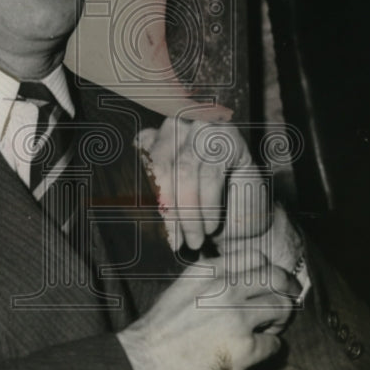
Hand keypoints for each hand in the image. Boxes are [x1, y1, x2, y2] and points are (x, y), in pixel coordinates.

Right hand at [117, 251, 300, 369]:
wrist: (144, 363)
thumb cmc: (158, 331)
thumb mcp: (181, 289)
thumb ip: (211, 280)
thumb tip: (241, 283)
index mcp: (208, 270)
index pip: (256, 258)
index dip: (270, 271)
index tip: (272, 283)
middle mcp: (226, 287)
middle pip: (276, 278)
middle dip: (286, 291)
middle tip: (285, 303)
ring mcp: (238, 317)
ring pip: (282, 308)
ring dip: (278, 320)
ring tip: (266, 331)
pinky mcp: (246, 348)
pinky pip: (274, 344)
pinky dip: (269, 349)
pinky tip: (253, 353)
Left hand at [136, 119, 270, 252]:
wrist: (243, 217)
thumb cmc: (200, 211)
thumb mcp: (168, 205)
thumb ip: (148, 199)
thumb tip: (125, 213)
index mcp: (152, 140)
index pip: (138, 166)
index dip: (141, 199)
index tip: (148, 233)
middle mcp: (174, 126)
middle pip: (158, 168)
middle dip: (167, 210)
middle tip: (175, 242)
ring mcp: (201, 127)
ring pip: (184, 173)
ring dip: (189, 213)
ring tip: (194, 240)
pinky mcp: (228, 139)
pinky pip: (211, 176)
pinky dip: (209, 207)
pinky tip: (211, 226)